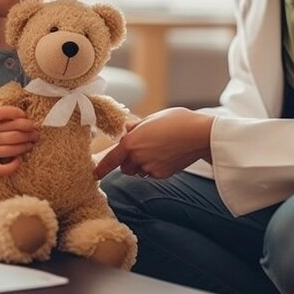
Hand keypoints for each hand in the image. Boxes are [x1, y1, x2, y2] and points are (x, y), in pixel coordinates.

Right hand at [0, 106, 38, 174]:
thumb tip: (21, 116)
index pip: (8, 113)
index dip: (21, 114)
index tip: (27, 118)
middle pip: (16, 133)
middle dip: (30, 133)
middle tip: (36, 134)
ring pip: (13, 149)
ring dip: (26, 147)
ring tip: (31, 145)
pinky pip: (2, 168)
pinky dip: (12, 166)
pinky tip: (19, 161)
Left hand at [94, 107, 212, 179]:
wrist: (199, 135)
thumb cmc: (177, 121)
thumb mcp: (153, 118)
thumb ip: (137, 127)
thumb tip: (127, 129)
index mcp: (131, 142)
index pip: (110, 159)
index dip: (101, 168)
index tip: (94, 174)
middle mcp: (137, 158)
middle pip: (125, 166)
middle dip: (129, 159)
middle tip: (142, 146)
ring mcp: (150, 168)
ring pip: (139, 170)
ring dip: (142, 163)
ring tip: (158, 148)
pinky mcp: (162, 175)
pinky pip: (152, 173)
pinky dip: (155, 167)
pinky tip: (167, 155)